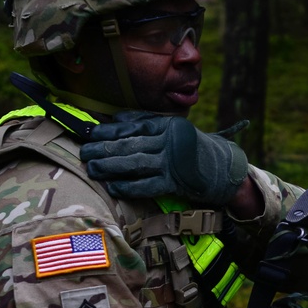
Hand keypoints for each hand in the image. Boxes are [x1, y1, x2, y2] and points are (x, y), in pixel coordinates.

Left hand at [79, 111, 248, 205]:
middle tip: (84, 152)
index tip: (90, 133)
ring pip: (136, 163)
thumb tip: (115, 120)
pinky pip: (147, 185)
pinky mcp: (176, 183)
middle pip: (131, 144)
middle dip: (104, 149)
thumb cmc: (192, 150)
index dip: (109, 130)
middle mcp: (171, 141)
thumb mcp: (173, 131)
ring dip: (111, 167)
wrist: (223, 170)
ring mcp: (173, 162)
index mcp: (168, 125)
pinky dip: (129, 187)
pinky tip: (113, 187)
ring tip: (92, 168)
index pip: (134, 126)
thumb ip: (146, 124)